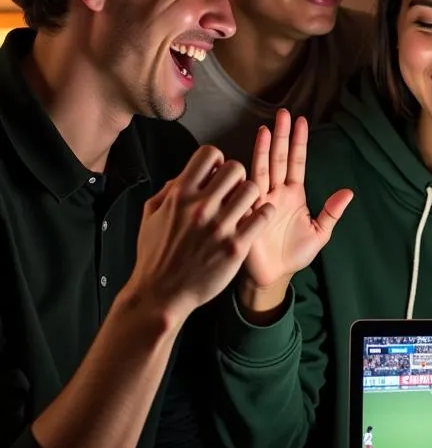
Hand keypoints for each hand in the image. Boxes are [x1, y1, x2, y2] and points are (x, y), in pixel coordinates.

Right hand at [123, 145, 274, 326]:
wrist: (161, 293)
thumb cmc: (156, 255)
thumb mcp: (151, 215)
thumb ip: (170, 190)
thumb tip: (187, 173)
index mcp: (179, 195)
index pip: (209, 153)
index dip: (216, 161)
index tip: (215, 174)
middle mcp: (201, 207)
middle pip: (236, 168)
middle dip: (237, 177)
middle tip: (233, 192)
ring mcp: (220, 227)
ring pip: (253, 189)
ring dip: (251, 196)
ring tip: (245, 207)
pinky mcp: (236, 246)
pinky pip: (263, 216)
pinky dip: (263, 214)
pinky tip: (256, 220)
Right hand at [241, 109, 352, 300]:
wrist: (274, 276)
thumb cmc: (295, 253)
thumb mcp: (320, 233)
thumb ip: (331, 212)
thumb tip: (348, 192)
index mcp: (294, 194)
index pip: (297, 163)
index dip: (299, 143)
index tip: (301, 120)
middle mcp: (276, 192)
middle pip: (278, 159)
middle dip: (281, 136)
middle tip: (283, 113)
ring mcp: (260, 201)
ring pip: (262, 170)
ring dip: (262, 150)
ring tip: (265, 128)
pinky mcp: (247, 215)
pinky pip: (245, 194)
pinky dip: (243, 178)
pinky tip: (240, 160)